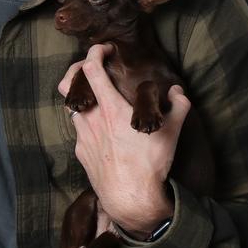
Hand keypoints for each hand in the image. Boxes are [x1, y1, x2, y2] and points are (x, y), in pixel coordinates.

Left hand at [57, 43, 189, 237]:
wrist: (131, 197)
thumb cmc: (151, 164)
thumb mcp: (171, 133)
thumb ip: (177, 107)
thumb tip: (178, 93)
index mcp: (111, 109)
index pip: (91, 69)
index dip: (93, 53)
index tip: (103, 49)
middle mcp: (91, 119)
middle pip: (69, 84)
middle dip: (76, 70)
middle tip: (89, 68)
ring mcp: (82, 136)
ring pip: (73, 107)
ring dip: (84, 99)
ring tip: (98, 100)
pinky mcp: (80, 151)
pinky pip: (79, 130)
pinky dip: (87, 124)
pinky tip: (102, 130)